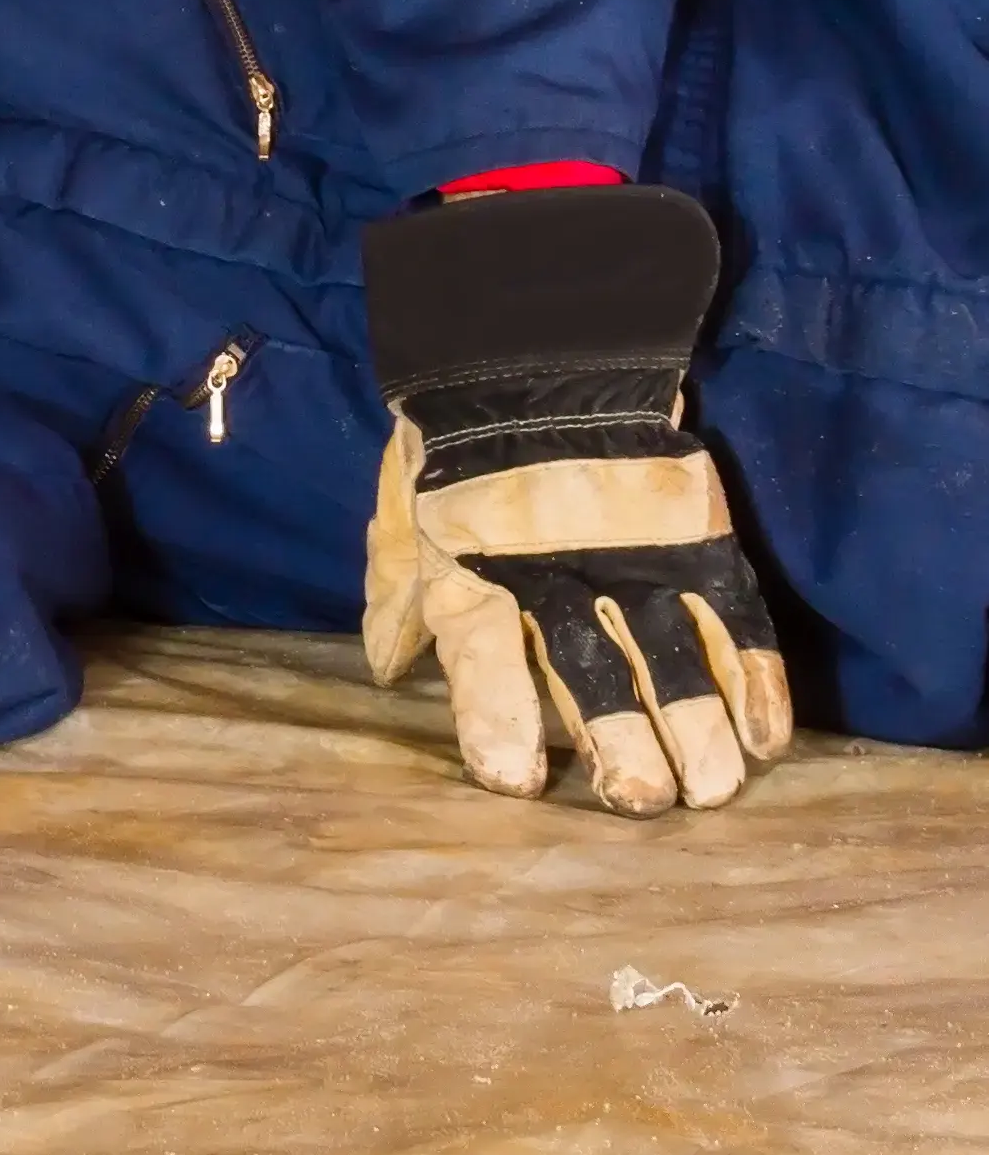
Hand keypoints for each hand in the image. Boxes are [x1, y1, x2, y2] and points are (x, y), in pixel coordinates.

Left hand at [361, 184, 793, 813]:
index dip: (497, 721)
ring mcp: (630, 553)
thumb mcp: (401, 517)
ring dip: (697, 726)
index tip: (514, 783)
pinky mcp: (691, 534)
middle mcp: (555, 571)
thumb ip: (397, 595)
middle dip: (618, 742)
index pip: (484, 659)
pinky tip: (767, 735)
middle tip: (640, 803)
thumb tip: (387, 669)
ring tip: (713, 791)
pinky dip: (756, 674)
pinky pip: (731, 612)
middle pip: (592, 670)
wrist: (537, 352)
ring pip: (672, 652)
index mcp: (472, 571)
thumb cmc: (452, 449)